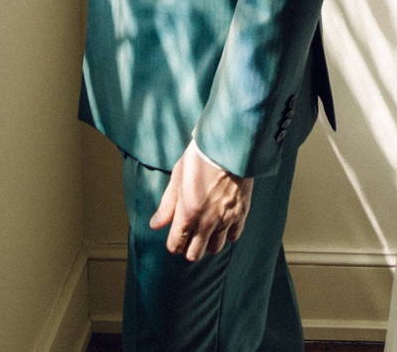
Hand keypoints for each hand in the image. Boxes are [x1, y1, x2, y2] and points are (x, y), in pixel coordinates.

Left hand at [149, 140, 253, 260]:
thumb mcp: (177, 177)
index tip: (175, 236)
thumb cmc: (200, 157)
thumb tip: (155, 225)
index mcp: (187, 214)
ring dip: (208, 242)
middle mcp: (206, 222)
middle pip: (194, 254)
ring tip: (207, 231)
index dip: (174, 243)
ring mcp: (225, 219)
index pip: (176, 245)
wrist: (230, 143)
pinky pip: (234, 236)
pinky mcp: (241, 213)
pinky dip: (227, 234)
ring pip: (214, 248)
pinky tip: (224, 224)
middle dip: (189, 247)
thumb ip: (167, 205)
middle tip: (190, 235)